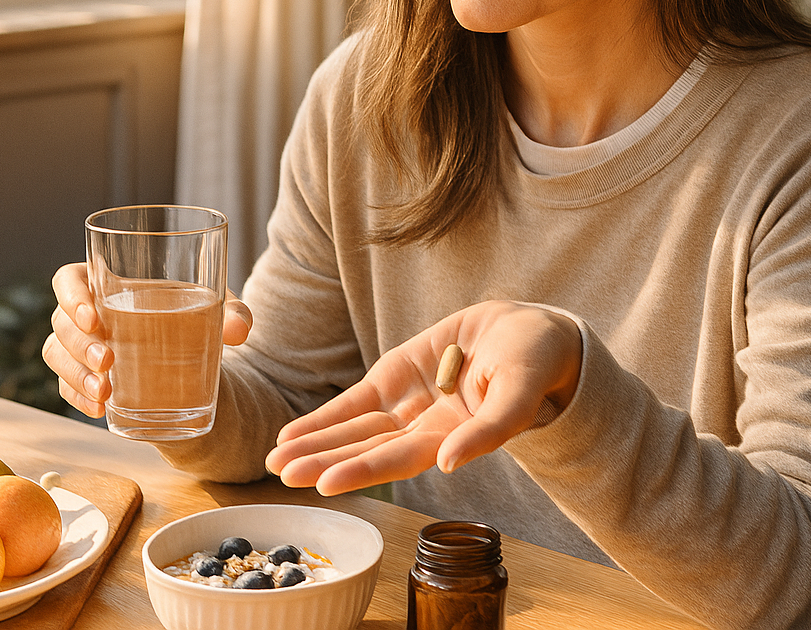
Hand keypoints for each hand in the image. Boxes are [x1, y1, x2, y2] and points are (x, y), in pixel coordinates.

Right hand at [40, 262, 252, 418]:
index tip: (93, 317)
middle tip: (108, 361)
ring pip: (57, 355)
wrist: (196, 356)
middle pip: (61, 322)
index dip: (71, 295)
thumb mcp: (218, 309)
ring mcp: (81, 346)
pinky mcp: (83, 376)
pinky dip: (78, 398)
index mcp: (111, 283)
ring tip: (105, 392)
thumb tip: (240, 331)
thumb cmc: (197, 317)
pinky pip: (65, 386)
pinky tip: (100, 409)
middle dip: (79, 344)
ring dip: (75, 375)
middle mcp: (90, 312)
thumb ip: (233, 314)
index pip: (69, 279)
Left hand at [266, 301, 581, 495]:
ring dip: (316, 443)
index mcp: (453, 439)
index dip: (363, 470)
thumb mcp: (519, 393)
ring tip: (277, 457)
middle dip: (324, 461)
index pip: (400, 460)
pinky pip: (355, 402)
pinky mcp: (398, 374)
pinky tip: (293, 433)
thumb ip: (490, 430)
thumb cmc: (534, 363)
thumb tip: (451, 464)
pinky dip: (325, 417)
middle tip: (282, 473)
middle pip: (366, 450)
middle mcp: (423, 428)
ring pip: (354, 430)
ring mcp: (408, 402)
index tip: (325, 482)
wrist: (530, 329)